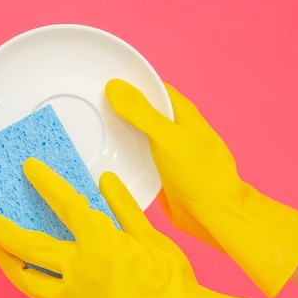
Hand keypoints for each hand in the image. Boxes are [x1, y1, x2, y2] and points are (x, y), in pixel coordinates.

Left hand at [0, 157, 289, 297]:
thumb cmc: (168, 284)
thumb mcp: (151, 238)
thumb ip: (125, 208)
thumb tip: (108, 180)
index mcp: (99, 242)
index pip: (66, 203)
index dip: (46, 182)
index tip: (30, 168)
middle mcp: (78, 269)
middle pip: (28, 244)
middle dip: (1, 230)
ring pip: (27, 280)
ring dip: (10, 263)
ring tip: (1, 252)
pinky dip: (40, 295)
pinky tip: (39, 288)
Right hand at [105, 78, 297, 297]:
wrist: (212, 217)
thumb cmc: (200, 176)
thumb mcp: (169, 139)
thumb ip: (143, 114)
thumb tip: (114, 87)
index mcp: (180, 112)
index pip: (150, 86)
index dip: (127, 82)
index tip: (98, 80)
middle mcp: (172, 128)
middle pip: (140, 109)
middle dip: (116, 106)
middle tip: (85, 104)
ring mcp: (164, 150)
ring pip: (135, 134)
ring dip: (116, 131)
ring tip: (86, 127)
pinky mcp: (157, 171)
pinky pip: (135, 156)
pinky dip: (120, 154)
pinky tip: (101, 156)